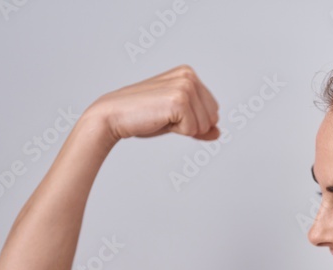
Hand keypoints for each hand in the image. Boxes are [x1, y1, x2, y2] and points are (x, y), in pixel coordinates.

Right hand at [87, 64, 219, 142]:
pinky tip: (159, 119)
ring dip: (183, 129)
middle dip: (192, 126)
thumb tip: (218, 132)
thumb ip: (199, 124)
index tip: (169, 114)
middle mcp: (188, 76)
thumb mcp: (176, 120)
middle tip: (164, 117)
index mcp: (188, 74)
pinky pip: (193, 130)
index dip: (194, 121)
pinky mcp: (180, 100)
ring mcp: (185, 86)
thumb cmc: (141, 117)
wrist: (114, 116)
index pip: (213, 110)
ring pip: (204, 125)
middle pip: (212, 118)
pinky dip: (178, 132)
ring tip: (160, 117)